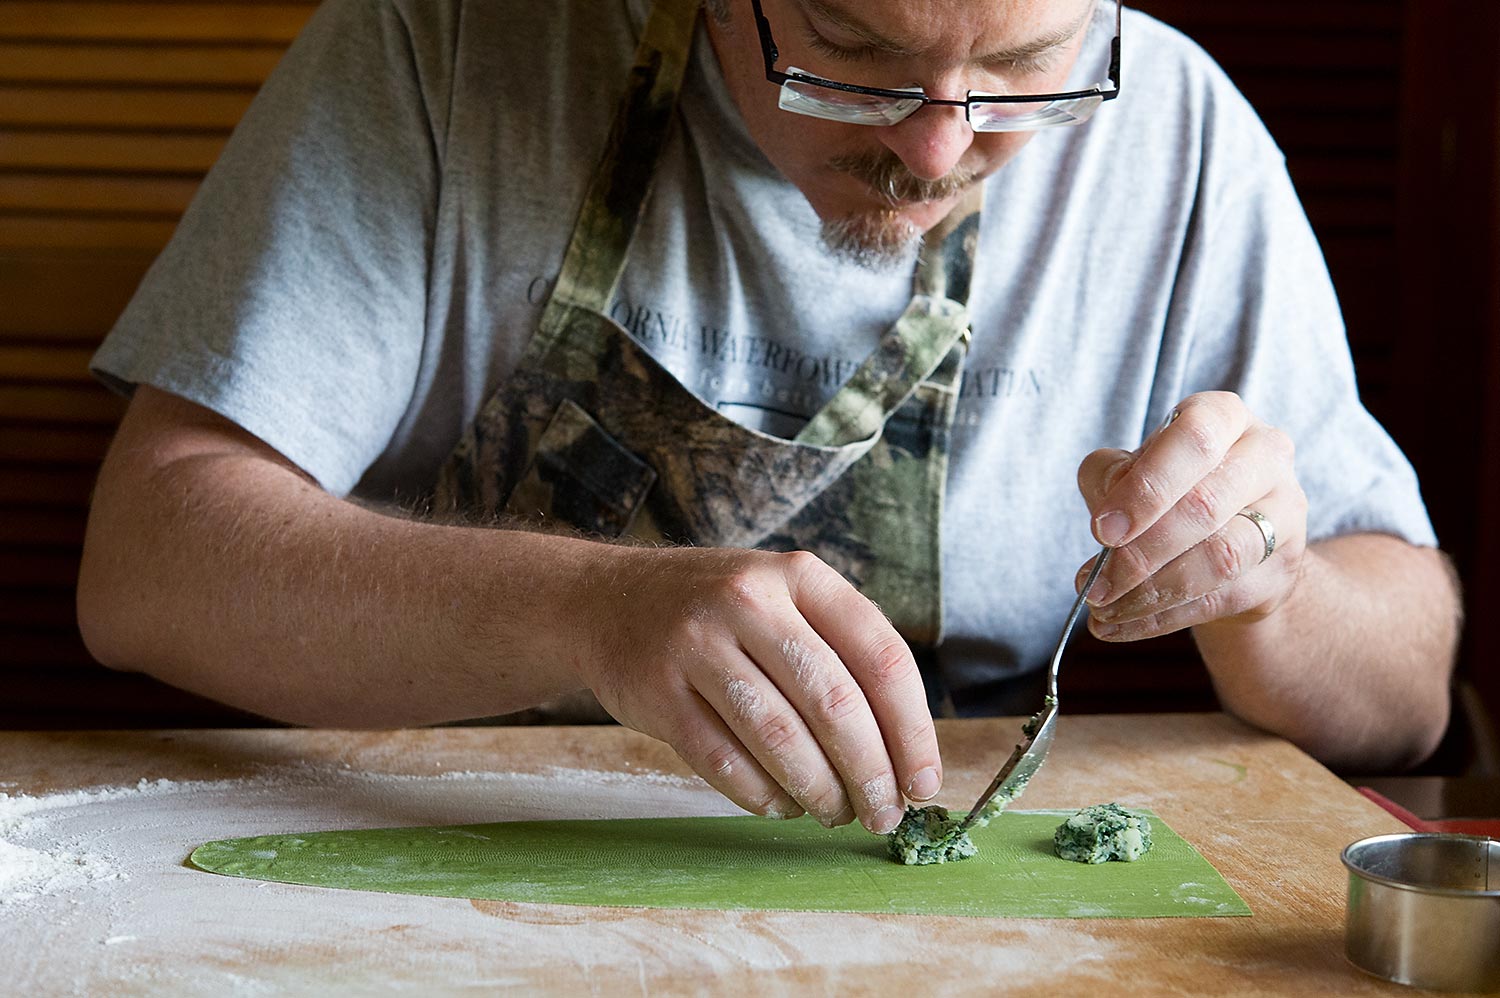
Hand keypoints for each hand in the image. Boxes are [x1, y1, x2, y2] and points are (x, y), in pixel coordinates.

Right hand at [574, 545, 941, 833]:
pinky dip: (763, 796)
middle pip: (835, 703)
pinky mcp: (658, 693)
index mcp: (799, 576)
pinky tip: (783, 805)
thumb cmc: (716, 612)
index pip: (881, 655)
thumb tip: (905, 754)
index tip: (923, 780)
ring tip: (836, 812)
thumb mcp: (781, 597)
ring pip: (780, 738)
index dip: (912, 728)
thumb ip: (839, 654)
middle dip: (871, 773)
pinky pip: (724, 762)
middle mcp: (749, 600)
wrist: (602, 601)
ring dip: (820, 791)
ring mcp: (697, 645)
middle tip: (884, 814)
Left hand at [1074, 391, 1307, 639]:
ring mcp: (1286, 513)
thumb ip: (1111, 477)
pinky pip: (1221, 599)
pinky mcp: (1285, 569)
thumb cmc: (1170, 489)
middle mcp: (1266, 456)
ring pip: (1219, 558)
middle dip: (1140, 552)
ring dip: (1150, 592)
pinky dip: (1162, 618)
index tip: (1101, 531)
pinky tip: (1119, 625)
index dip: (1145, 488)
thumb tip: (1108, 518)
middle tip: (1091, 584)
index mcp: (1224, 416)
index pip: (1193, 441)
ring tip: (1101, 609)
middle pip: (1205, 505)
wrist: (1233, 538)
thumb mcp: (1131, 468)